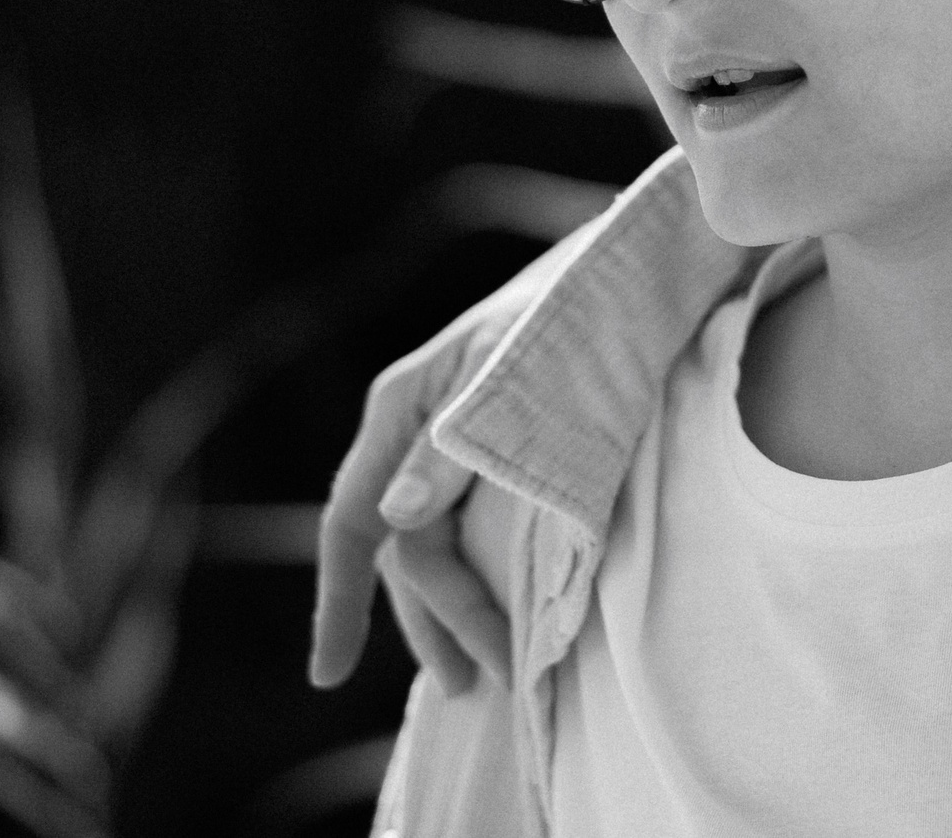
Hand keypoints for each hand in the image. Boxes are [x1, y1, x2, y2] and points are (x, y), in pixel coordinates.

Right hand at [308, 271, 545, 694]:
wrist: (622, 266)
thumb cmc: (568, 314)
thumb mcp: (511, 378)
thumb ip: (451, 448)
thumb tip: (392, 519)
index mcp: (403, 406)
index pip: (352, 523)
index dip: (338, 602)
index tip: (329, 677)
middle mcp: (413, 425)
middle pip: (403, 547)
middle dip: (431, 621)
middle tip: (475, 685)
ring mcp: (447, 435)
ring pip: (432, 543)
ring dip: (452, 608)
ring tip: (481, 672)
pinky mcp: (487, 443)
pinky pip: (464, 524)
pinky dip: (474, 573)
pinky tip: (490, 608)